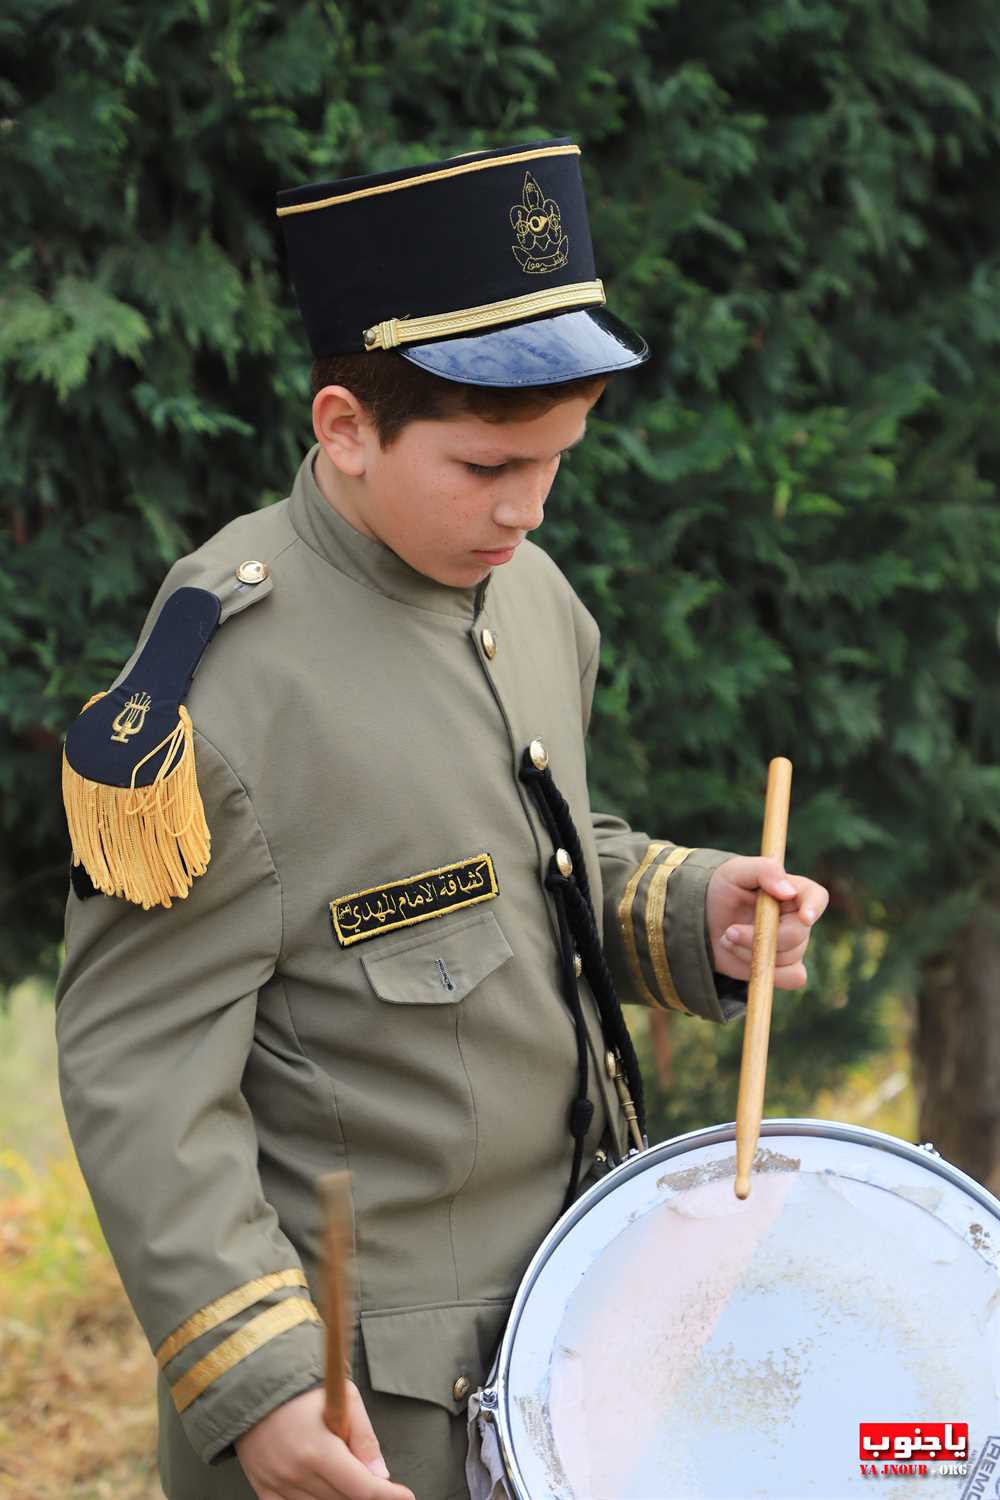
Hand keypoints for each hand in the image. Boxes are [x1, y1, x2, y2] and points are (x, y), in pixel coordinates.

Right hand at [235, 1383, 415, 1499]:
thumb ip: (364, 1437)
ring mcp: (278, 1484)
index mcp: (318, 1450)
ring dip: (339, 1496)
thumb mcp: (343, 1398)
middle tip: (370, 1475)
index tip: (405, 1497)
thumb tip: (380, 1474)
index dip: (387, 1496)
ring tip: (341, 1470)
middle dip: (365, 1492)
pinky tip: (323, 1490)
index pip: (362, 1487)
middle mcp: (297, 1473)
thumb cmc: (303, 1389)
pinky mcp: (264, 1489)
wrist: (253, 1385)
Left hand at [706, 857, 827, 988]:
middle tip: (729, 931)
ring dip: (751, 952)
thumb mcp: (735, 871)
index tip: (803, 918)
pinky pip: (793, 979)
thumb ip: (763, 871)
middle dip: (758, 937)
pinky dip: (766, 973)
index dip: (814, 907)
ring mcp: (792, 944)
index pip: (816, 897)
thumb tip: (789, 891)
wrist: (703, 920)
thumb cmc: (722, 889)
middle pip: (797, 935)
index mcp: (792, 890)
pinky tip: (742, 957)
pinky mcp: (784, 967)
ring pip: (788, 958)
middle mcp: (797, 918)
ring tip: (728, 938)